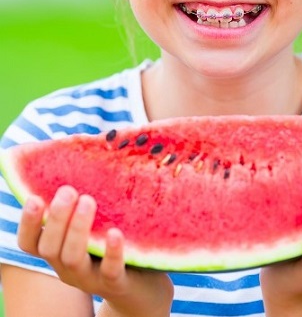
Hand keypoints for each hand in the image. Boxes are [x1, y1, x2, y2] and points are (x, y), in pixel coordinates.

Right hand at [18, 186, 172, 316]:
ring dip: (77, 230)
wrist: (143, 284)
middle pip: (50, 248)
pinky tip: (115, 232)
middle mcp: (68, 267)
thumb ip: (83, 201)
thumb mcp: (94, 225)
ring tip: (88, 201)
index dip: (27, 223)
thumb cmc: (111, 243)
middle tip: (68, 190)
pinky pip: (110, 272)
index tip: (35, 198)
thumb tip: (84, 148)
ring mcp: (90, 278)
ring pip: (72, 259)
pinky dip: (111, 252)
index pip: (30, 242)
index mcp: (59, 250)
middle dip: (56, 218)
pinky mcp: (116, 283)